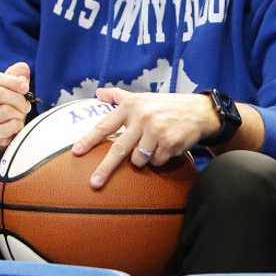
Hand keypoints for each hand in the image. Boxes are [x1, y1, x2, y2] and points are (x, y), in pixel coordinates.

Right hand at [0, 60, 30, 162]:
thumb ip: (14, 75)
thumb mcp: (5, 87)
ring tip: (20, 115)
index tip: (25, 86)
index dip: (11, 81)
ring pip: (5, 110)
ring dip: (19, 113)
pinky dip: (17, 125)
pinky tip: (15, 125)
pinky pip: (8, 127)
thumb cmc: (0, 105)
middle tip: (26, 104)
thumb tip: (23, 68)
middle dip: (18, 98)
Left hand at [71, 88, 220, 188]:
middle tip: (94, 183)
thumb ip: (119, 96)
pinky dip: (159, 159)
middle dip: (105, 169)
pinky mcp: (170, 144)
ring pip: (138, 160)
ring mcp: (156, 132)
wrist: (198, 111)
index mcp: (131, 107)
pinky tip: (166, 147)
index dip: (89, 140)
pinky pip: (156, 163)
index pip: (105, 126)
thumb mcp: (142, 97)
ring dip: (142, 159)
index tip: (76, 152)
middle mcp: (142, 118)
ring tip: (153, 145)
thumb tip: (98, 93)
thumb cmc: (165, 106)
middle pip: (119, 149)